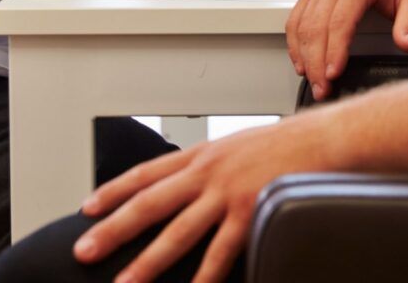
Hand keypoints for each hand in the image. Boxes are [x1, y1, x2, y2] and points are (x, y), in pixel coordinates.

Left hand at [74, 112, 336, 282]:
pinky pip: (220, 253)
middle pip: (150, 203)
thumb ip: (208, 166)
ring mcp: (228, 194)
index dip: (114, 190)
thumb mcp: (235, 146)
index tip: (88, 207)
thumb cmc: (283, 144)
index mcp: (202, 154)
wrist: (322, 139)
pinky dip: (203, 277)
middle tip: (85, 249)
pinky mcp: (251, 214)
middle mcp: (208, 172)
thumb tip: (184, 185)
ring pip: (178, 233)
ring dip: (146, 262)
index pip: (147, 172)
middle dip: (114, 228)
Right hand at [285, 0, 407, 99]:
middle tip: (322, 90)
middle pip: (315, 26)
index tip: (334, 75)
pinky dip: (295, 41)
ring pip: (301, 23)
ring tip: (311, 81)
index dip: (334, 51)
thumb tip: (406, 45)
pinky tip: (301, 60)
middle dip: (316, 62)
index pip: (340, 22)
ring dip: (302, 55)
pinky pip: (296, 16)